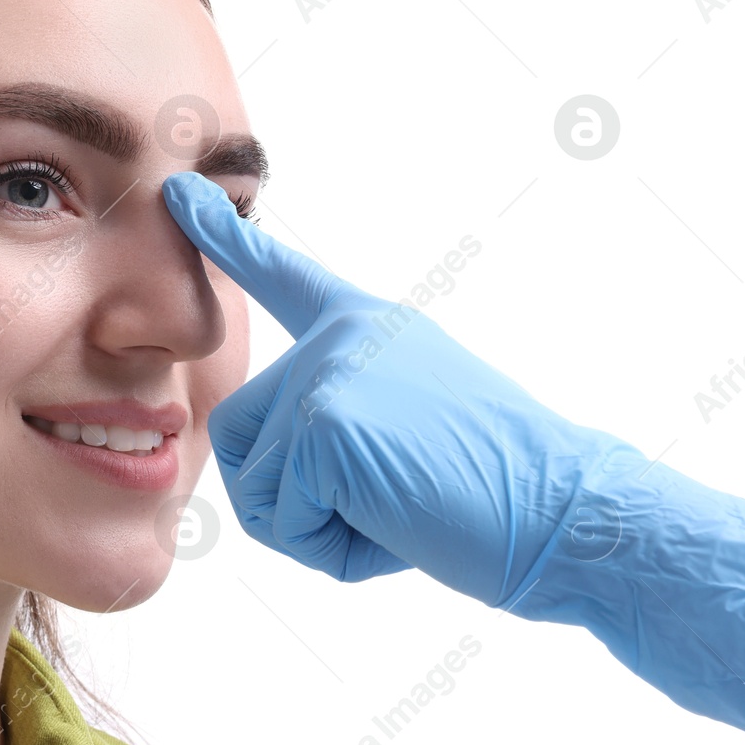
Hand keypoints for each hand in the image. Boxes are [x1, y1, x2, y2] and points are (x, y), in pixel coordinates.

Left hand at [162, 171, 626, 606]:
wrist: (566, 513)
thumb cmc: (492, 491)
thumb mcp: (405, 425)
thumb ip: (337, 412)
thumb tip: (277, 451)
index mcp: (365, 327)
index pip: (283, 278)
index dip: (226, 240)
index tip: (178, 196)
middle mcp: (340, 336)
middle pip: (243, 434)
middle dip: (295, 498)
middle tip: (392, 499)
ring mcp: (329, 373)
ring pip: (257, 485)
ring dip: (315, 528)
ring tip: (400, 509)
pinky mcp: (324, 423)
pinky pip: (280, 519)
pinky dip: (331, 548)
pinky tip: (398, 524)